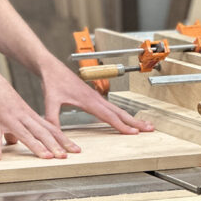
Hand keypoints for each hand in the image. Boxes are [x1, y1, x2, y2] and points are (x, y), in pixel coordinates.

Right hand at [0, 64, 83, 161]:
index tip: (74, 150)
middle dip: (55, 145)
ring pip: (24, 133)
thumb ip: (15, 127)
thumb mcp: (11, 108)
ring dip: (36, 146)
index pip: (50, 128)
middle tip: (66, 157)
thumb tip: (14, 142)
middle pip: (41, 132)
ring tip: (46, 158)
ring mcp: (7, 117)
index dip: (62, 140)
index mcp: (28, 113)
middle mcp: (21, 115)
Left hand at [40, 57, 154, 135]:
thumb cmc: (52, 81)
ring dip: (131, 118)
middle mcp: (95, 98)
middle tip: (150, 128)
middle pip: (119, 112)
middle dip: (135, 121)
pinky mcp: (92, 96)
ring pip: (117, 109)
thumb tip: (52, 133)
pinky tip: (124, 118)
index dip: (122, 125)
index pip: (108, 115)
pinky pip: (110, 107)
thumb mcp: (50, 100)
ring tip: (144, 125)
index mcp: (88, 100)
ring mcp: (95, 97)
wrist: (51, 67)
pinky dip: (120, 114)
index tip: (134, 132)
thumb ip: (52, 118)